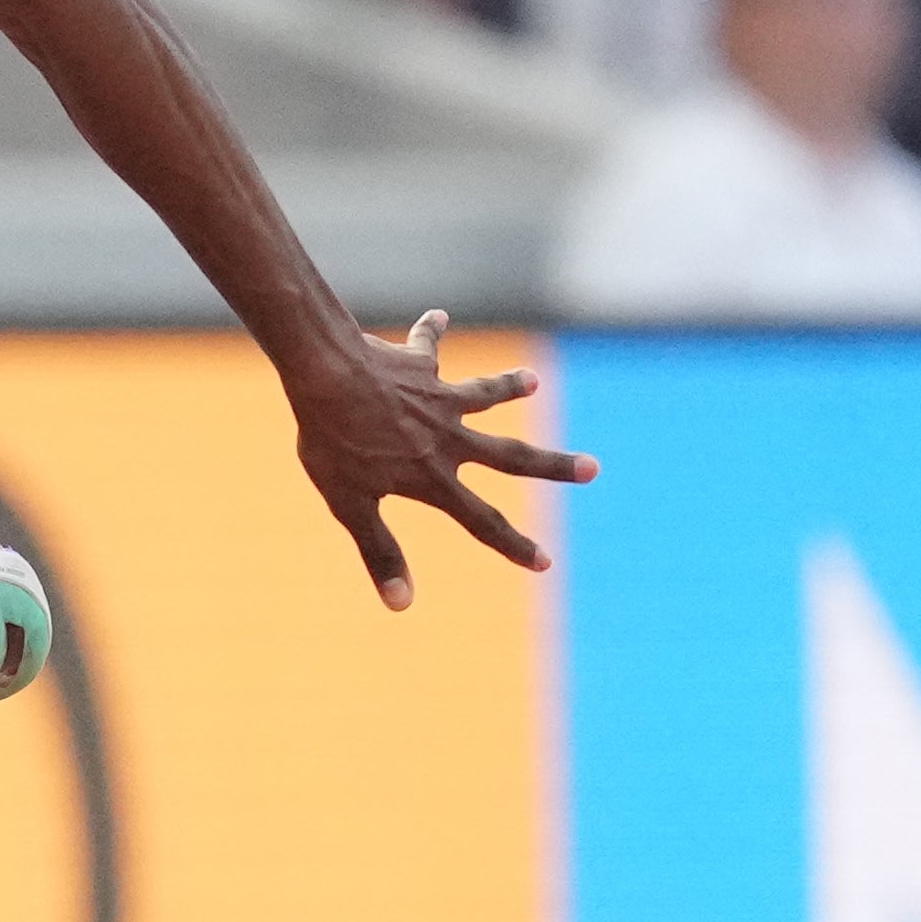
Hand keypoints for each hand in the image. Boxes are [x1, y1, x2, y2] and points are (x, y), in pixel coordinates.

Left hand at [289, 310, 593, 608]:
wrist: (326, 377)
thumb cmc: (332, 443)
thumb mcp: (350, 505)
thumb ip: (379, 551)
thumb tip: (402, 605)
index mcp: (433, 477)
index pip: (481, 520)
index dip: (513, 545)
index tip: (545, 562)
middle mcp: (448, 438)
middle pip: (512, 456)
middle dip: (554, 466)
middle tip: (594, 469)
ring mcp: (438, 400)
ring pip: (486, 395)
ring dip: (510, 387)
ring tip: (534, 382)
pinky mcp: (419, 367)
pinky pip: (428, 347)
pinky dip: (430, 333)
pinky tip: (435, 317)